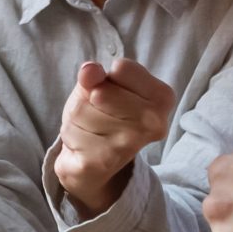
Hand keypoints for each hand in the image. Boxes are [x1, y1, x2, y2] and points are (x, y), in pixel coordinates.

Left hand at [53, 58, 174, 216]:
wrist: (95, 163)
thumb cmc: (103, 114)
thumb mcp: (100, 85)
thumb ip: (95, 74)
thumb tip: (89, 71)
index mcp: (162, 98)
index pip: (121, 68)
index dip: (108, 77)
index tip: (114, 93)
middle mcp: (154, 123)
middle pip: (98, 91)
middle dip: (88, 97)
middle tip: (98, 113)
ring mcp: (130, 145)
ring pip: (81, 110)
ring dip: (77, 117)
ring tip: (91, 129)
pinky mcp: (103, 162)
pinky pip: (71, 132)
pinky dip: (70, 136)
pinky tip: (84, 145)